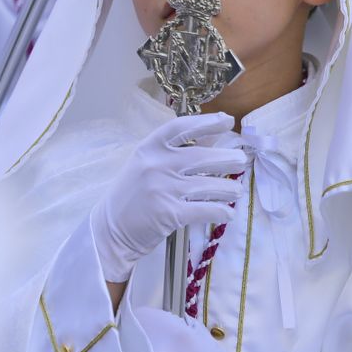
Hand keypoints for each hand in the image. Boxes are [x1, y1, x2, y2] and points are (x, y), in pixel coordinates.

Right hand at [90, 113, 243, 282]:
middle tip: (242, 161)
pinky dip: (221, 212)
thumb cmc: (131, 197)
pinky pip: (205, 209)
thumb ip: (170, 155)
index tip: (227, 121)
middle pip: (202, 156)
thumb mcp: (144, 166)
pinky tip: (227, 214)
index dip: (207, 122)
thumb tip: (209, 144)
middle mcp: (156, 165)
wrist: (110, 230)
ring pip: (209, 185)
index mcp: (149, 148)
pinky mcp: (170, 213)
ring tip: (237, 191)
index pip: (181, 127)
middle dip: (228, 159)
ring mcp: (163, 189)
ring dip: (229, 189)